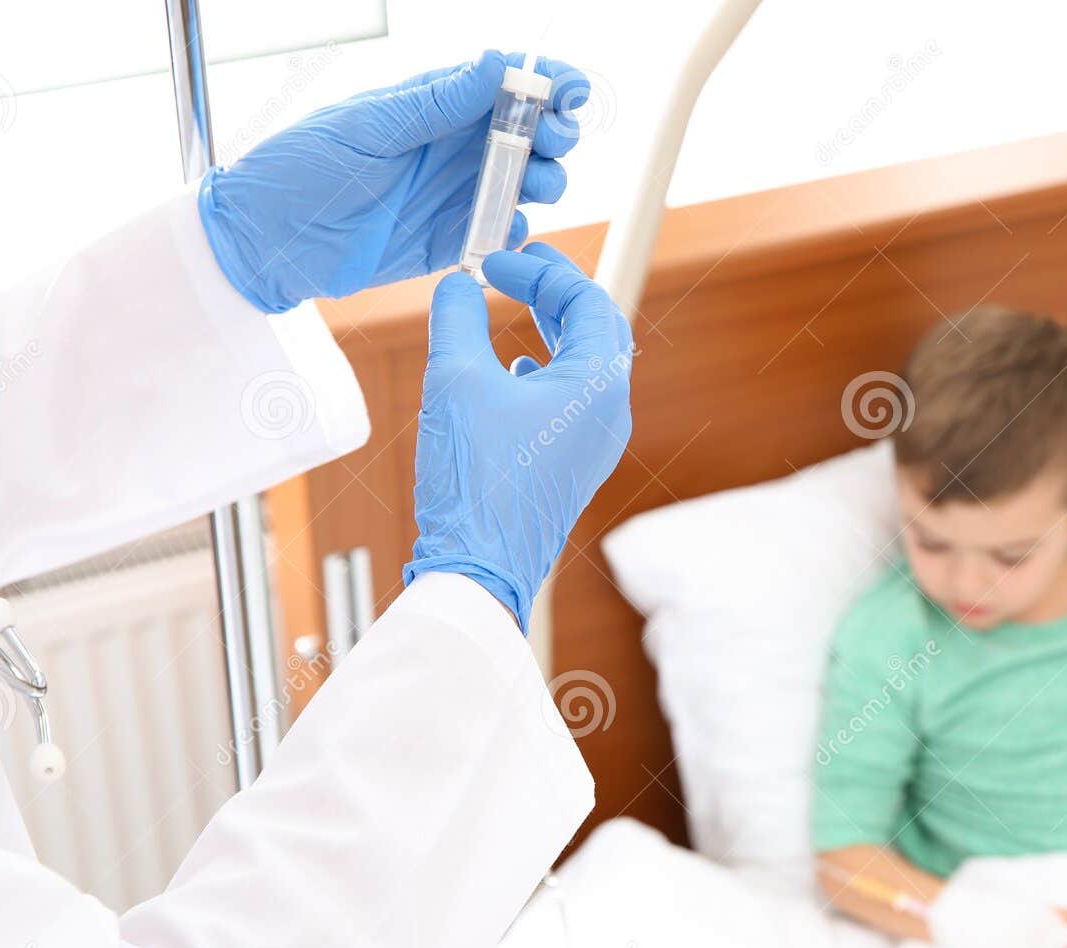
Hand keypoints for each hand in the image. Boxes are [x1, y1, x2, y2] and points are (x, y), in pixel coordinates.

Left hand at [199, 51, 586, 312]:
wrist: (267, 240)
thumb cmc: (302, 167)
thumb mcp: (367, 126)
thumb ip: (435, 102)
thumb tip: (494, 64)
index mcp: (436, 103)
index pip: (506, 82)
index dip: (548, 81)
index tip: (570, 91)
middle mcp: (455, 145)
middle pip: (532, 132)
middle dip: (556, 133)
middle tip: (551, 144)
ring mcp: (457, 193)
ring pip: (527, 182)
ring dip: (546, 180)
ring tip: (536, 185)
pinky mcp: (451, 240)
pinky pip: (500, 234)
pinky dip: (514, 232)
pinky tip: (505, 230)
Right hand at [405, 244, 632, 632]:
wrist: (479, 567)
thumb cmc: (474, 476)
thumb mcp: (454, 379)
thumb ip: (457, 318)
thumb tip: (458, 285)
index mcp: (599, 385)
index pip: (586, 300)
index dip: (541, 270)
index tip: (495, 261)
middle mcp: (611, 413)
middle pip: (598, 328)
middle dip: (557, 292)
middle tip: (517, 268)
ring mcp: (597, 444)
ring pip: (586, 366)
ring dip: (552, 329)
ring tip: (514, 305)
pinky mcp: (575, 466)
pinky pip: (573, 402)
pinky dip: (546, 370)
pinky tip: (512, 370)